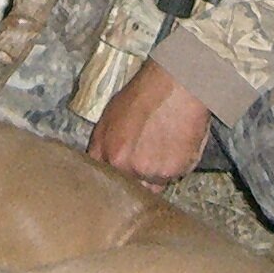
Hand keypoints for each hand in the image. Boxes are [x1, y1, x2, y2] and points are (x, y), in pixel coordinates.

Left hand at [88, 60, 212, 190]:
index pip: (108, 184)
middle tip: (146, 155)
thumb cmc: (143, 95)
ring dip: (157, 173)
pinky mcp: (176, 170)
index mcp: (110, 156)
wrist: (173, 85)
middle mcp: (130, 168)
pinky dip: (176, 166)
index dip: (115, 181)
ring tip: (162, 146)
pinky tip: (176, 144)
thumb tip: (96, 166)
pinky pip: (174, 177)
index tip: (120, 177)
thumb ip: (100, 148)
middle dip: (136, 177)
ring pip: (154, 185)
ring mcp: (154, 172)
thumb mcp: (108, 118)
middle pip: (132, 187)